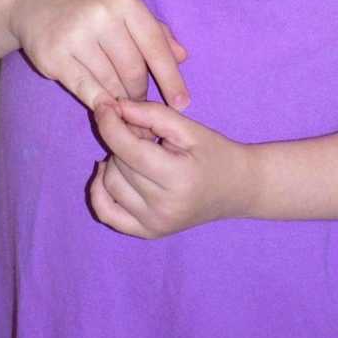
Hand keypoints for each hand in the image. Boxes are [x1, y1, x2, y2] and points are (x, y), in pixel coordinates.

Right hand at [8, 0, 188, 114]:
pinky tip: (107, 107)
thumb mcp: (123, 6)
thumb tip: (183, 56)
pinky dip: (101, 103)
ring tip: (125, 104)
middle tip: (142, 101)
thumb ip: (154, 30)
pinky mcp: (54, 57)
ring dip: (122, 99)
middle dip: (141, 91)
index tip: (183, 103)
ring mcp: (75, 37)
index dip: (171, 78)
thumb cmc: (89, 3)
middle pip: (133, 70)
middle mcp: (101, 16)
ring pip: (111, 83)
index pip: (155, 46)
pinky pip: (86, 90)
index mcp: (124, 2)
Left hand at [89, 99, 254, 237]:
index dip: (110, 125)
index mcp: (178, 179)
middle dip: (121, 141)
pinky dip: (99, 191)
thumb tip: (113, 107)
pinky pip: (106, 213)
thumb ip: (151, 114)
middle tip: (142, 133)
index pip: (129, 150)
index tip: (104, 105)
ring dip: (114, 162)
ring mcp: (154, 225)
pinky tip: (109, 172)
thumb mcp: (189, 127)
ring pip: (109, 185)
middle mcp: (163, 208)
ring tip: (137, 152)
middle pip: (117, 166)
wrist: (238, 189)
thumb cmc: (215, 153)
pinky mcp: (147, 233)